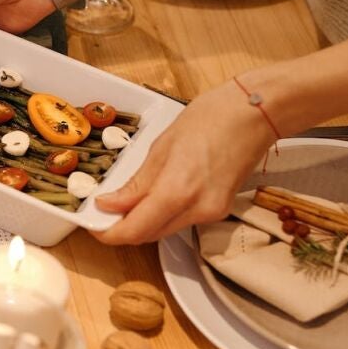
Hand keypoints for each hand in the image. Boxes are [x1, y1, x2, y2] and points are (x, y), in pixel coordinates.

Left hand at [92, 82, 276, 244]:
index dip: (108, 233)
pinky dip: (162, 215)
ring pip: (164, 230)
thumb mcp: (160, 148)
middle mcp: (196, 210)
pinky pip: (181, 221)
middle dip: (122, 229)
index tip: (93, 224)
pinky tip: (153, 197)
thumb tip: (109, 204)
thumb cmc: (209, 119)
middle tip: (102, 213)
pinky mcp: (220, 210)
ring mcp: (211, 213)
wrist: (254, 113)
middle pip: (148, 235)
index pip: (134, 230)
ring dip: (141, 223)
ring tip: (123, 203)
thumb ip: (136, 184)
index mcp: (176, 191)